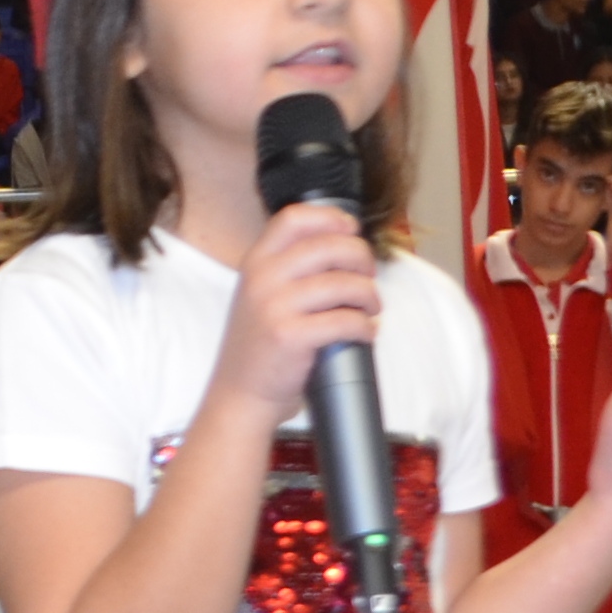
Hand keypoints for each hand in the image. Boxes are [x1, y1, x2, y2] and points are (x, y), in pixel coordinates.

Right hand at [216, 193, 387, 419]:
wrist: (240, 394)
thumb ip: (287, 269)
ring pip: (342, 284)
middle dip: (360, 257)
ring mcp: (274, 307)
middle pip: (328, 246)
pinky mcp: (291, 336)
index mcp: (256, 262)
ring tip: (371, 308)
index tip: (351, 230)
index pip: (294, 219)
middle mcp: (262, 279)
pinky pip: (344, 321)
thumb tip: (343, 246)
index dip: (330, 218)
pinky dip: (364, 326)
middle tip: (369, 274)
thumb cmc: (261, 345)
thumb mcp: (260, 295)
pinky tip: (366, 332)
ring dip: (368, 295)